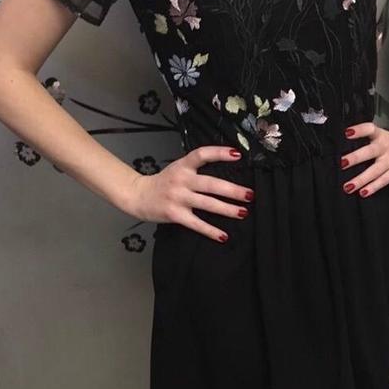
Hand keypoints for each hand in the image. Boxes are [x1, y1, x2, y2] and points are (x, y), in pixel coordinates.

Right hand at [124, 145, 253, 241]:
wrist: (138, 195)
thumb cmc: (164, 182)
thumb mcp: (178, 168)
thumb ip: (197, 167)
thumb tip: (226, 169)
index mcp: (183, 166)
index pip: (202, 155)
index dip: (219, 153)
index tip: (237, 154)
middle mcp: (181, 180)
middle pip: (210, 184)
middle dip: (232, 190)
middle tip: (249, 195)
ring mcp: (178, 197)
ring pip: (207, 204)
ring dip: (227, 209)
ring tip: (243, 212)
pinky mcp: (175, 214)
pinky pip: (196, 224)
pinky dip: (211, 231)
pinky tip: (223, 236)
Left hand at [340, 122, 388, 196]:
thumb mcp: (382, 135)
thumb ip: (366, 140)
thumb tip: (345, 148)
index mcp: (381, 136)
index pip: (370, 129)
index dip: (359, 130)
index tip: (347, 133)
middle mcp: (385, 148)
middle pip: (370, 152)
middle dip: (355, 157)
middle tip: (343, 163)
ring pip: (374, 171)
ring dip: (361, 179)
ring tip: (349, 186)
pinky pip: (383, 181)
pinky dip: (373, 187)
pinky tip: (363, 192)